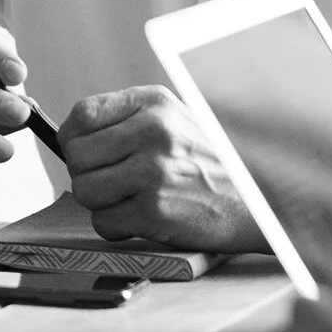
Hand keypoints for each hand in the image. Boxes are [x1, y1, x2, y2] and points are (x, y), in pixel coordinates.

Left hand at [55, 85, 261, 250]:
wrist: (260, 201)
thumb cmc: (212, 162)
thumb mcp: (175, 119)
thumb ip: (127, 120)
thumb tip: (70, 137)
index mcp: (154, 103)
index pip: (83, 114)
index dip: (74, 138)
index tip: (84, 152)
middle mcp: (152, 132)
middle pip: (77, 156)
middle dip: (86, 173)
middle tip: (110, 181)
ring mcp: (153, 172)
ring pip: (84, 190)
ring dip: (100, 202)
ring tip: (129, 199)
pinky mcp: (155, 212)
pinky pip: (104, 222)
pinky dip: (117, 227)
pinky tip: (141, 219)